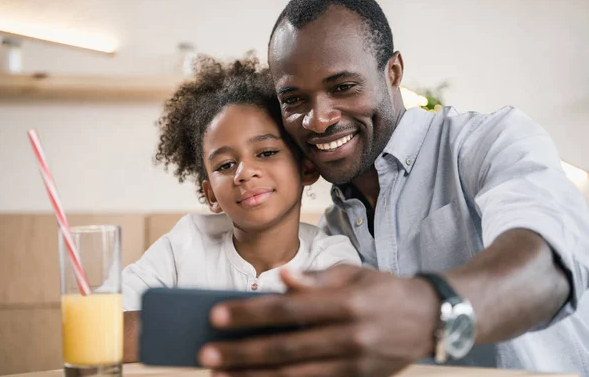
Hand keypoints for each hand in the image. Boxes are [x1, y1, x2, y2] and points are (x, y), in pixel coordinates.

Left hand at [199, 265, 439, 376]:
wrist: (431, 319)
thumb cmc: (386, 289)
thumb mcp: (355, 273)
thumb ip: (316, 279)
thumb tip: (280, 279)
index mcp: (346, 303)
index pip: (288, 310)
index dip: (251, 315)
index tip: (216, 316)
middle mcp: (348, 337)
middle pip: (286, 349)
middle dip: (243, 354)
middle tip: (207, 356)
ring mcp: (353, 364)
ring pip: (295, 376)